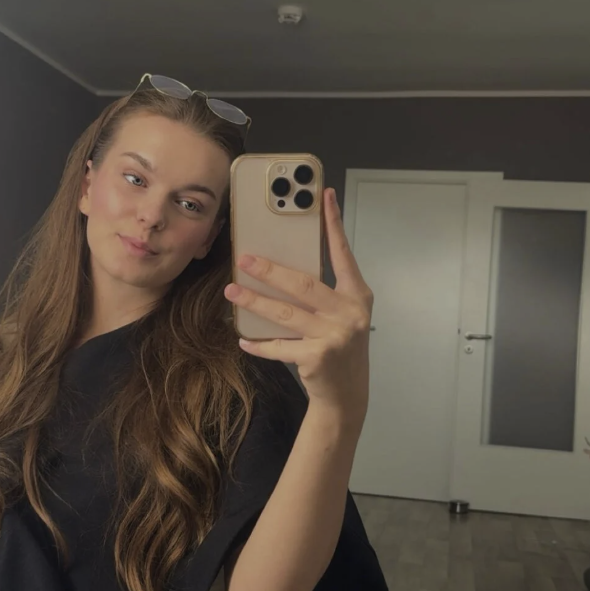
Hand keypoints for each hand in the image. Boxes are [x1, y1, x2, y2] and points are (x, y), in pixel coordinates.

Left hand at [224, 188, 373, 424]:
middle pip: (303, 284)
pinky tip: (244, 338)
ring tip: (232, 291)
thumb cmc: (340, 347)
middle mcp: (349, 313)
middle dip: (270, 270)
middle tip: (245, 259)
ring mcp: (334, 336)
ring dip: (254, 302)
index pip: (342, 253)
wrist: (347, 394)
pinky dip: (259, 343)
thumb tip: (283, 264)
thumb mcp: (341, 314)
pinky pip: (279, 346)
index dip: (333, 224)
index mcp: (357, 295)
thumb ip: (322, 291)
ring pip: (285, 313)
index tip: (324, 196)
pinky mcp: (317, 357)